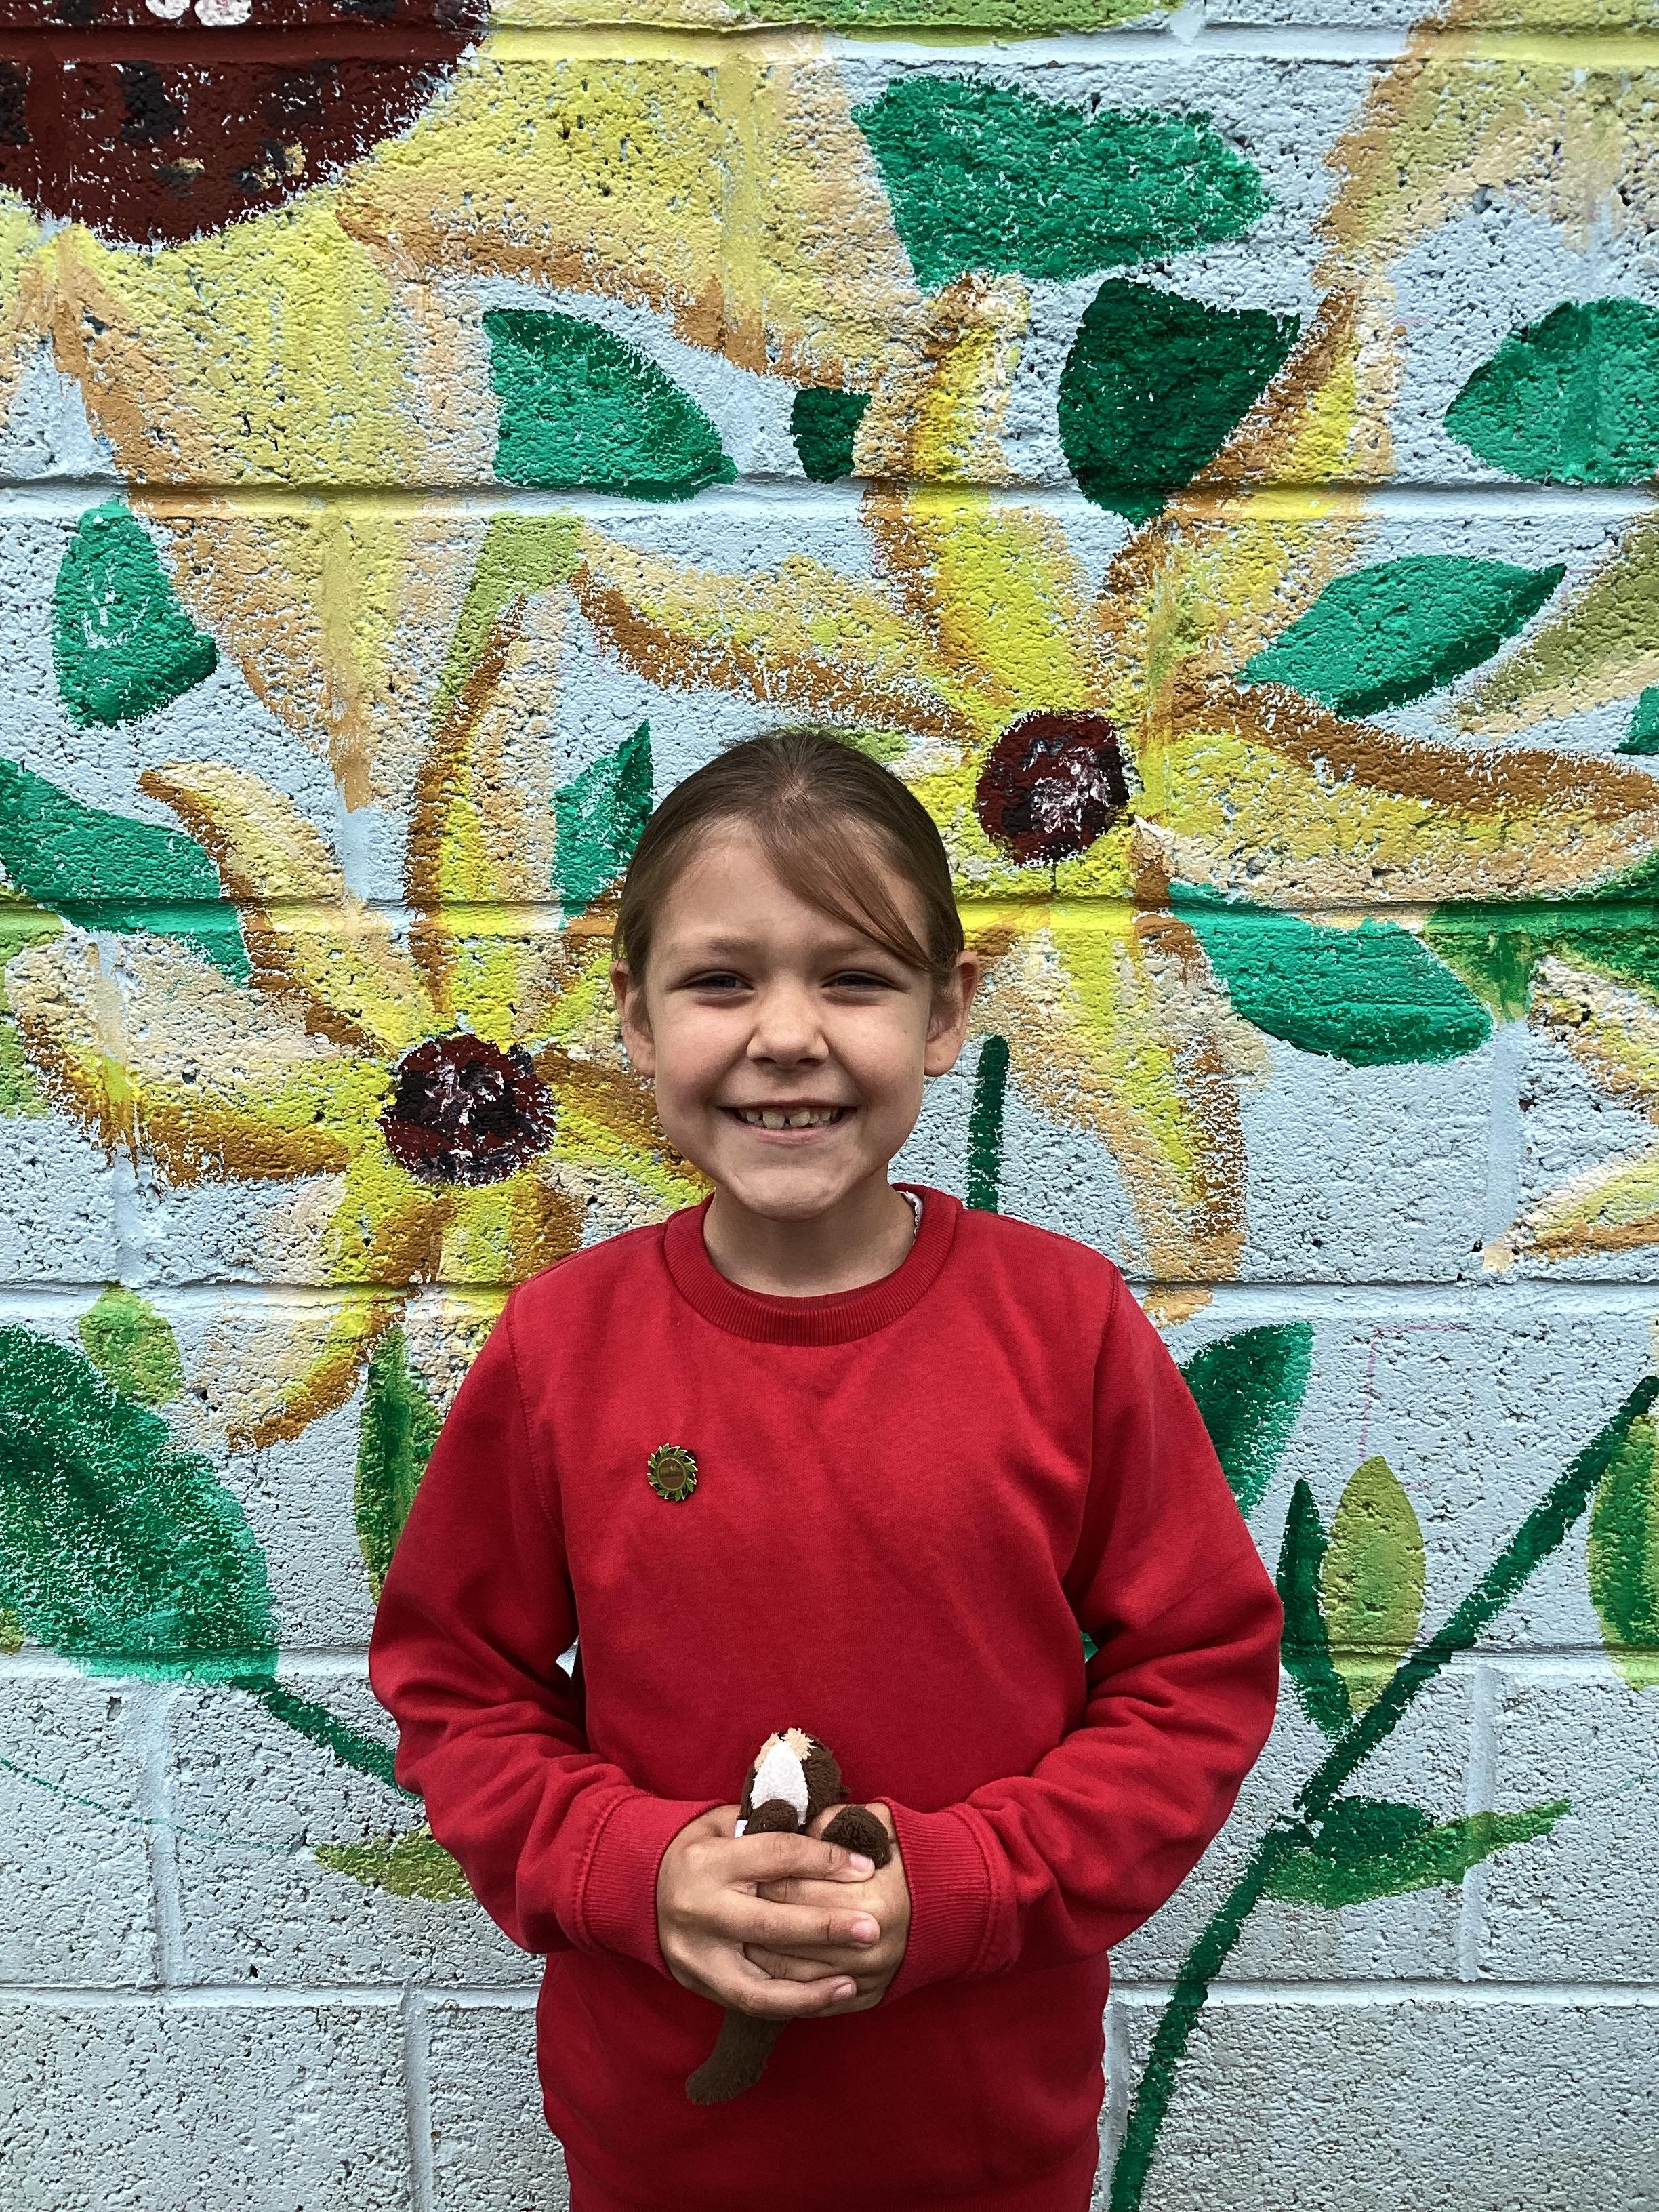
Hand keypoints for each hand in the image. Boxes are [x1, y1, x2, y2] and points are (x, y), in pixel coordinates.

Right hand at [656, 1803, 882, 2019]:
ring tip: (852, 1983)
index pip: (776, 1857)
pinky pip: (747, 2002)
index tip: (865, 1867)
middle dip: (825, 1928)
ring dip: (809, 1990)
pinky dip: (788, 2004)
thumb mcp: (726, 1823)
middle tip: (872, 1929)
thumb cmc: (699, 1847)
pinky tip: (824, 1998)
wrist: (635, 1885)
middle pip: (770, 1924)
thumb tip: (834, 1833)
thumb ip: (772, 1828)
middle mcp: (699, 1909)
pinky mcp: (696, 1981)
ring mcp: (695, 1953)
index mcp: (709, 1860)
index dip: (824, 1860)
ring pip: (756, 1983)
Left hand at [746, 1803, 908, 2013]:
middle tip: (730, 1900)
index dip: (761, 1878)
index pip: (794, 1889)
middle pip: (788, 1931)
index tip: (740, 1869)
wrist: (962, 1903)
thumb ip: (839, 1820)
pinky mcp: (865, 1999)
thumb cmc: (915, 1858)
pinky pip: (811, 2000)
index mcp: (872, 1898)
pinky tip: (761, 1966)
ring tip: (736, 1933)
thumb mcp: (884, 1825)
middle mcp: (869, 1943)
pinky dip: (782, 1986)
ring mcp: (867, 1977)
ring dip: (758, 1955)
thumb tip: (798, 1825)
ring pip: (792, 1973)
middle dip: (753, 1915)